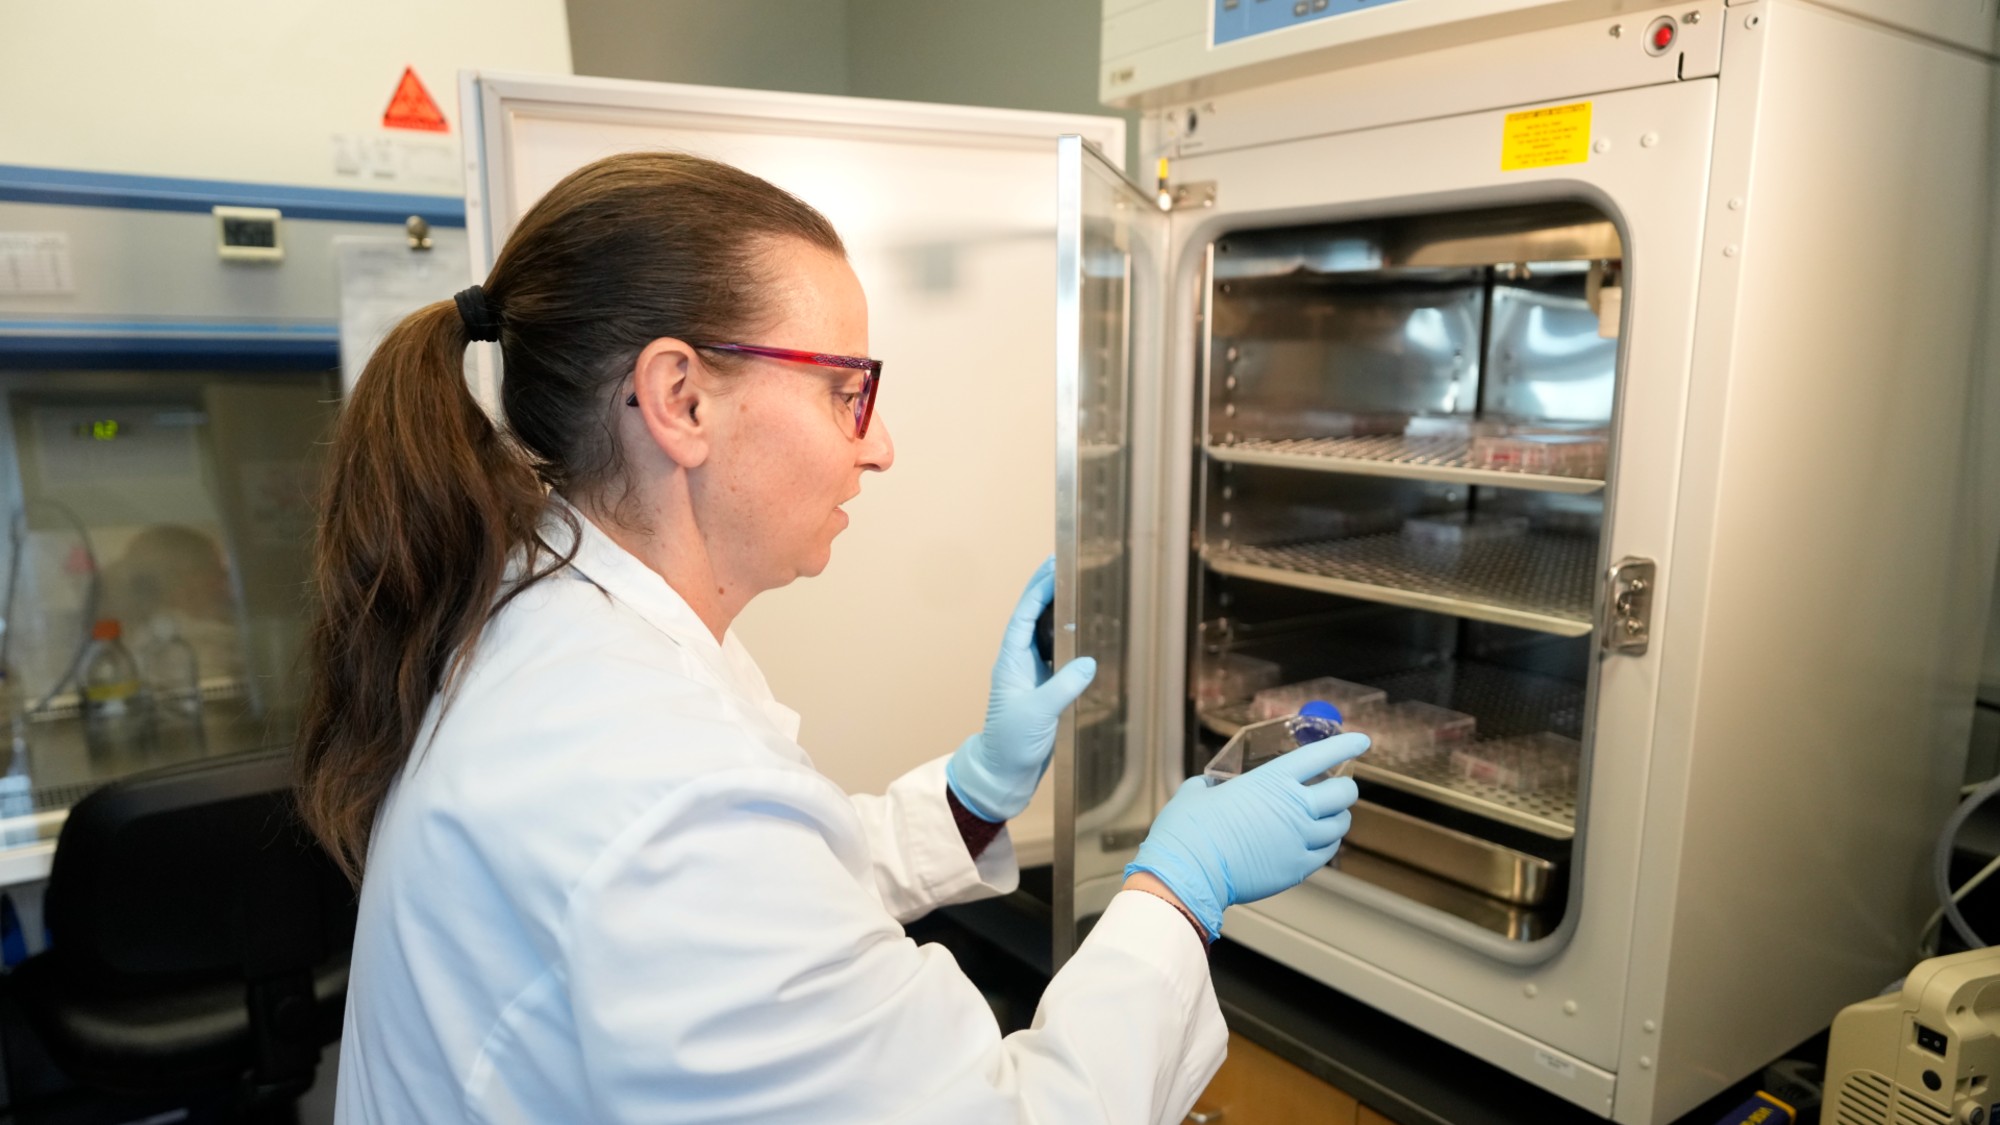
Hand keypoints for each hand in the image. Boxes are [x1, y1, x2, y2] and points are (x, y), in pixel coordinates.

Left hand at [946, 558, 1096, 821]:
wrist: (1004, 772)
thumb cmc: (1012, 742)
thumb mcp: (1038, 713)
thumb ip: (1063, 686)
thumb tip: (1089, 661)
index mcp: (1011, 661)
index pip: (1025, 616)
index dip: (1039, 589)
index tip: (1054, 566)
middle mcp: (1020, 662)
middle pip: (1035, 618)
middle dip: (1049, 591)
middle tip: (1070, 566)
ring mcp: (1032, 675)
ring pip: (1047, 635)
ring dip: (1061, 613)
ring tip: (1081, 589)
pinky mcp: (1045, 689)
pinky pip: (1058, 655)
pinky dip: (1071, 640)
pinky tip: (1086, 632)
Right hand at [1124, 733, 1368, 939]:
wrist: (1189, 872)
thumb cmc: (1189, 830)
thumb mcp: (1197, 792)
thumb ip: (1211, 785)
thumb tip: (1208, 787)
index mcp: (1272, 781)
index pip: (1320, 756)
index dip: (1345, 746)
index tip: (1361, 741)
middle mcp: (1294, 807)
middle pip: (1343, 793)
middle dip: (1345, 788)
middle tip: (1339, 788)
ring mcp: (1299, 839)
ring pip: (1340, 825)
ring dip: (1339, 818)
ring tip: (1330, 817)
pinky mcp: (1297, 868)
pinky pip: (1327, 853)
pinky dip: (1328, 844)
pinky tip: (1319, 841)